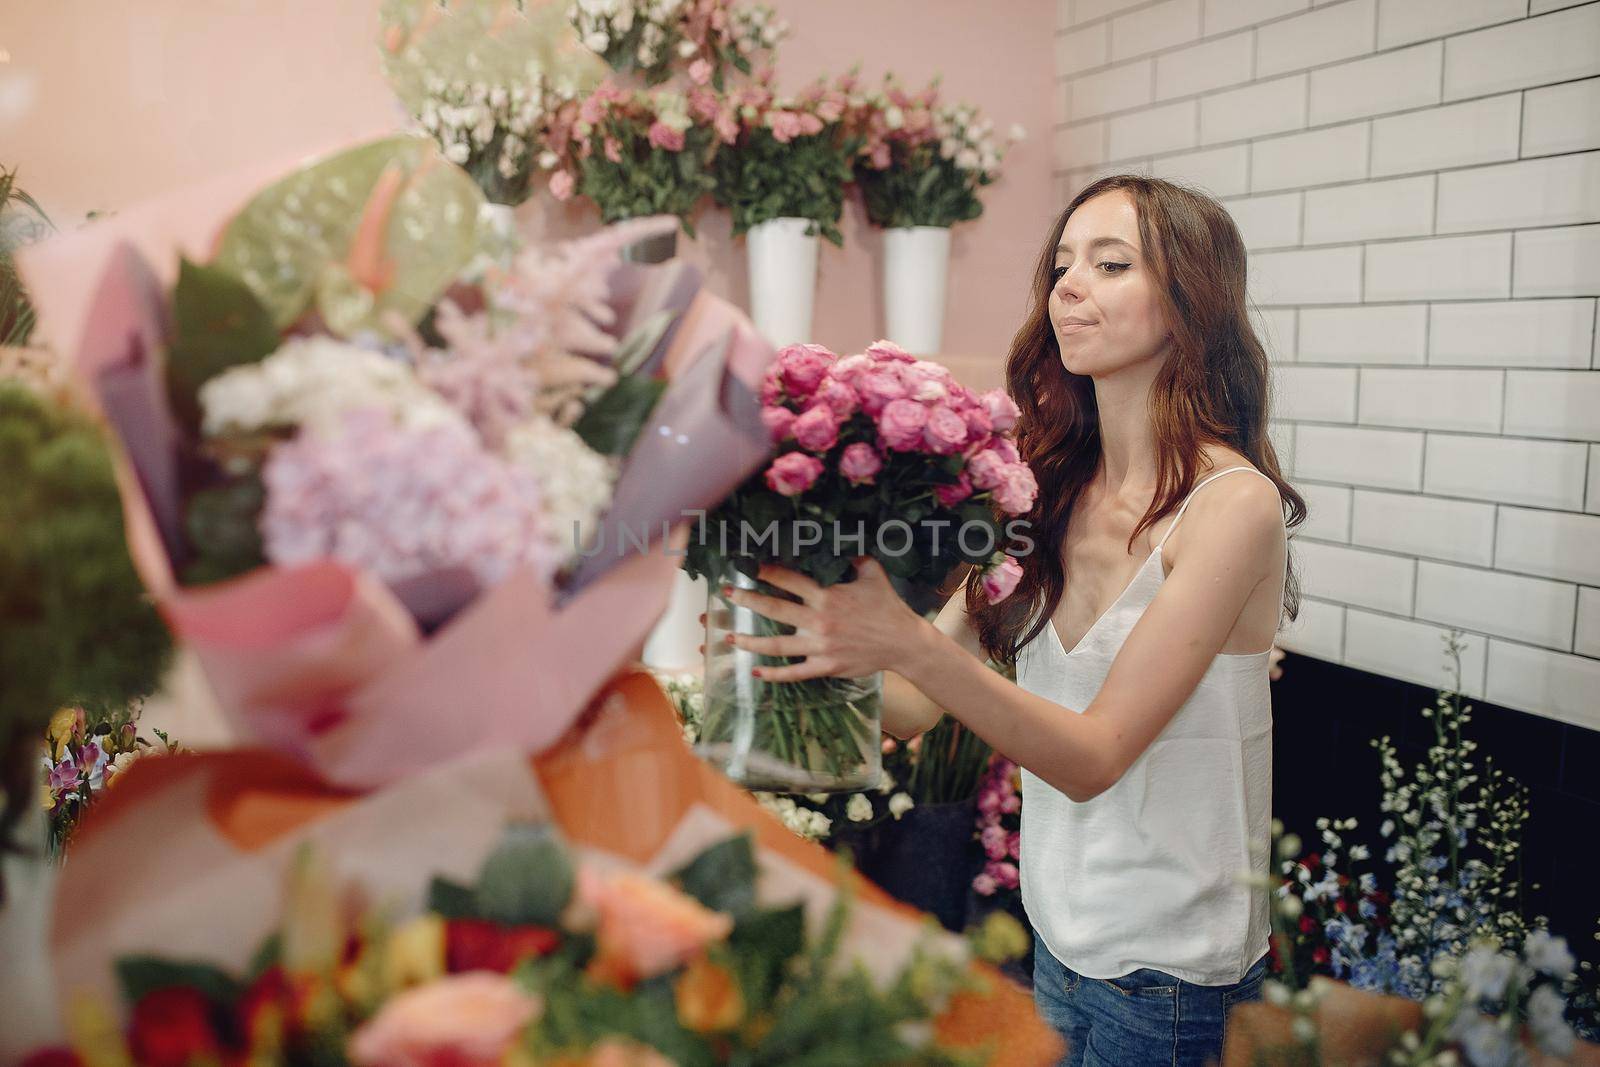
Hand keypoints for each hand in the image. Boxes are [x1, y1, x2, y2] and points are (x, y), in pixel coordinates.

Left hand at [717, 558, 927, 682]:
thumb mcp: (873, 574)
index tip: (747, 565)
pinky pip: (794, 673)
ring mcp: (820, 647)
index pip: (790, 581)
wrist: (903, 643)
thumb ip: (853, 557)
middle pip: (774, 609)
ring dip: (750, 642)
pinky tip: (755, 672)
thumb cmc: (887, 607)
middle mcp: (819, 621)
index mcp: (827, 596)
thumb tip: (840, 540)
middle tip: (726, 593)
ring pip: (777, 646)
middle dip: (747, 599)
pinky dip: (773, 675)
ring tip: (729, 637)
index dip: (766, 571)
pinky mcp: (825, 667)